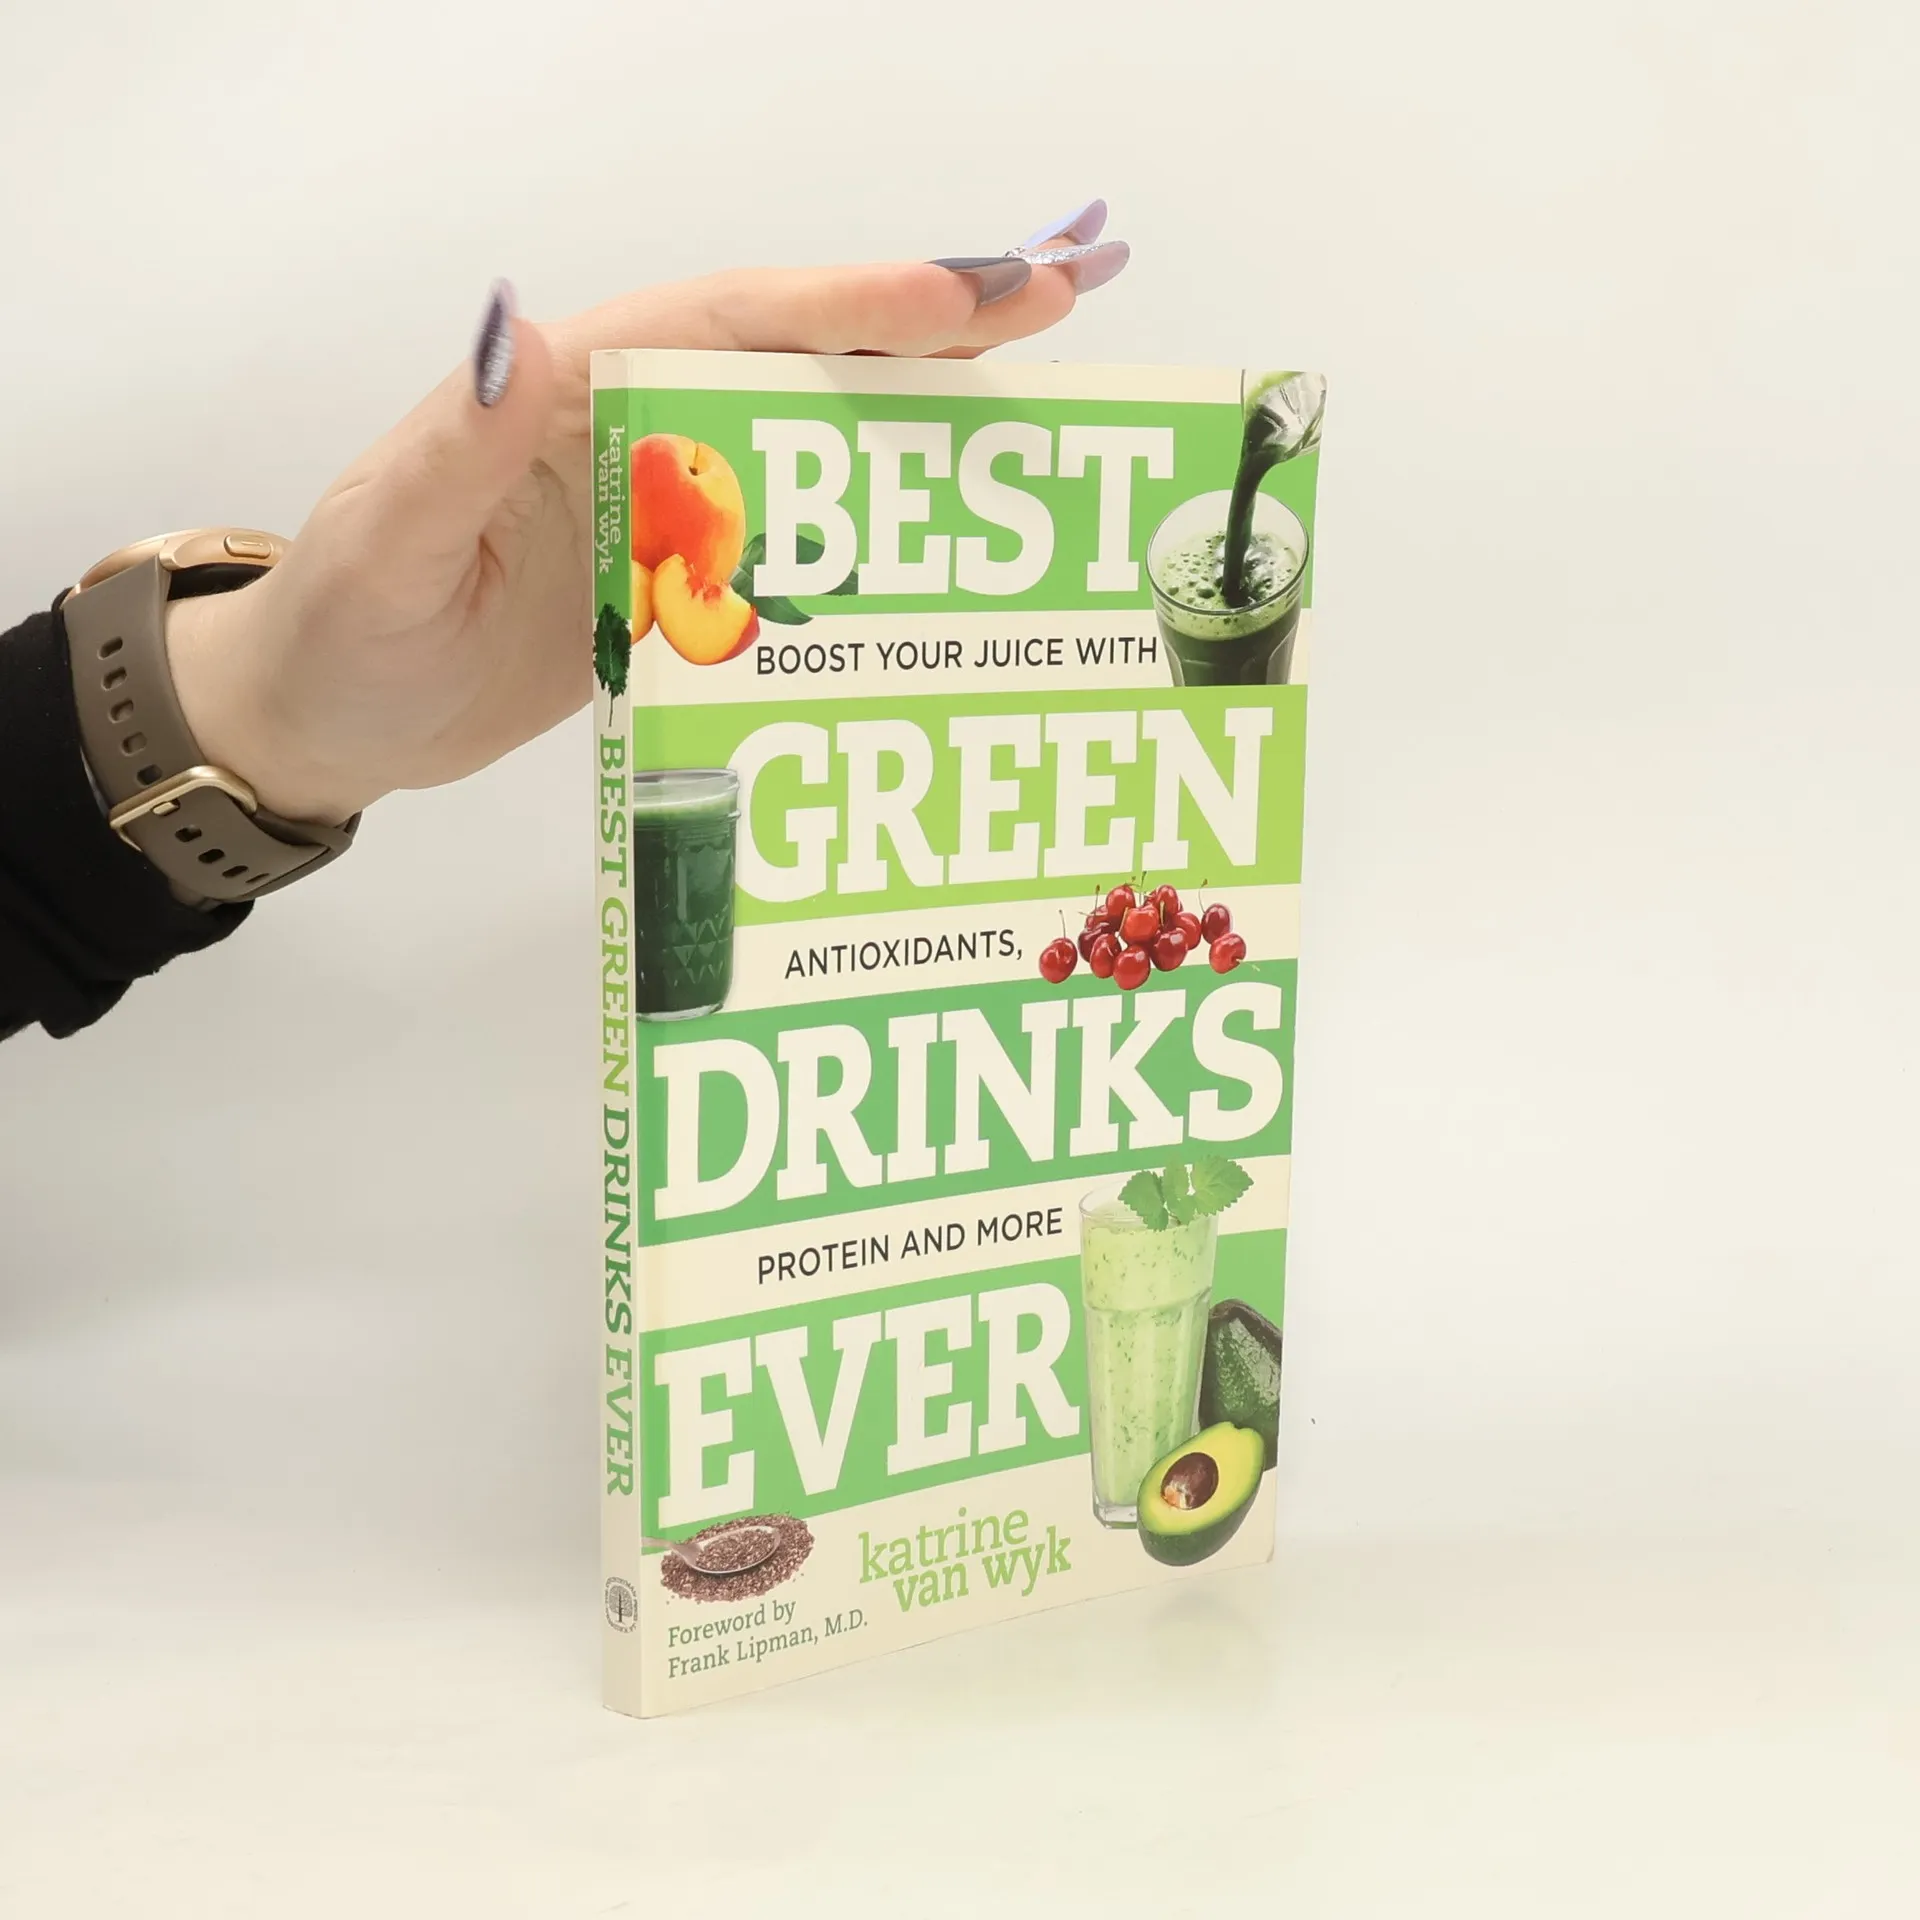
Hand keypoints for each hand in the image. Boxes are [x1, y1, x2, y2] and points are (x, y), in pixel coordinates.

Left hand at [165, 208, 1127, 826]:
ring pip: (813, 430)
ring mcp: (663, 502)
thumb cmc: (343, 632)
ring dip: (922, 404)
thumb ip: (459, 447)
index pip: (730, 322)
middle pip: (799, 354)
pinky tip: (953, 521)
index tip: (970, 299)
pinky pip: (797, 528)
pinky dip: (877, 511)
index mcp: (573, 391)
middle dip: (929, 324)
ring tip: (1043, 386)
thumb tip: (521, 330)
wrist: (330, 722)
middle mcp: (633, 427)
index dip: (853, 307)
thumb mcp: (391, 542)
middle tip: (1062, 294)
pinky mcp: (678, 576)